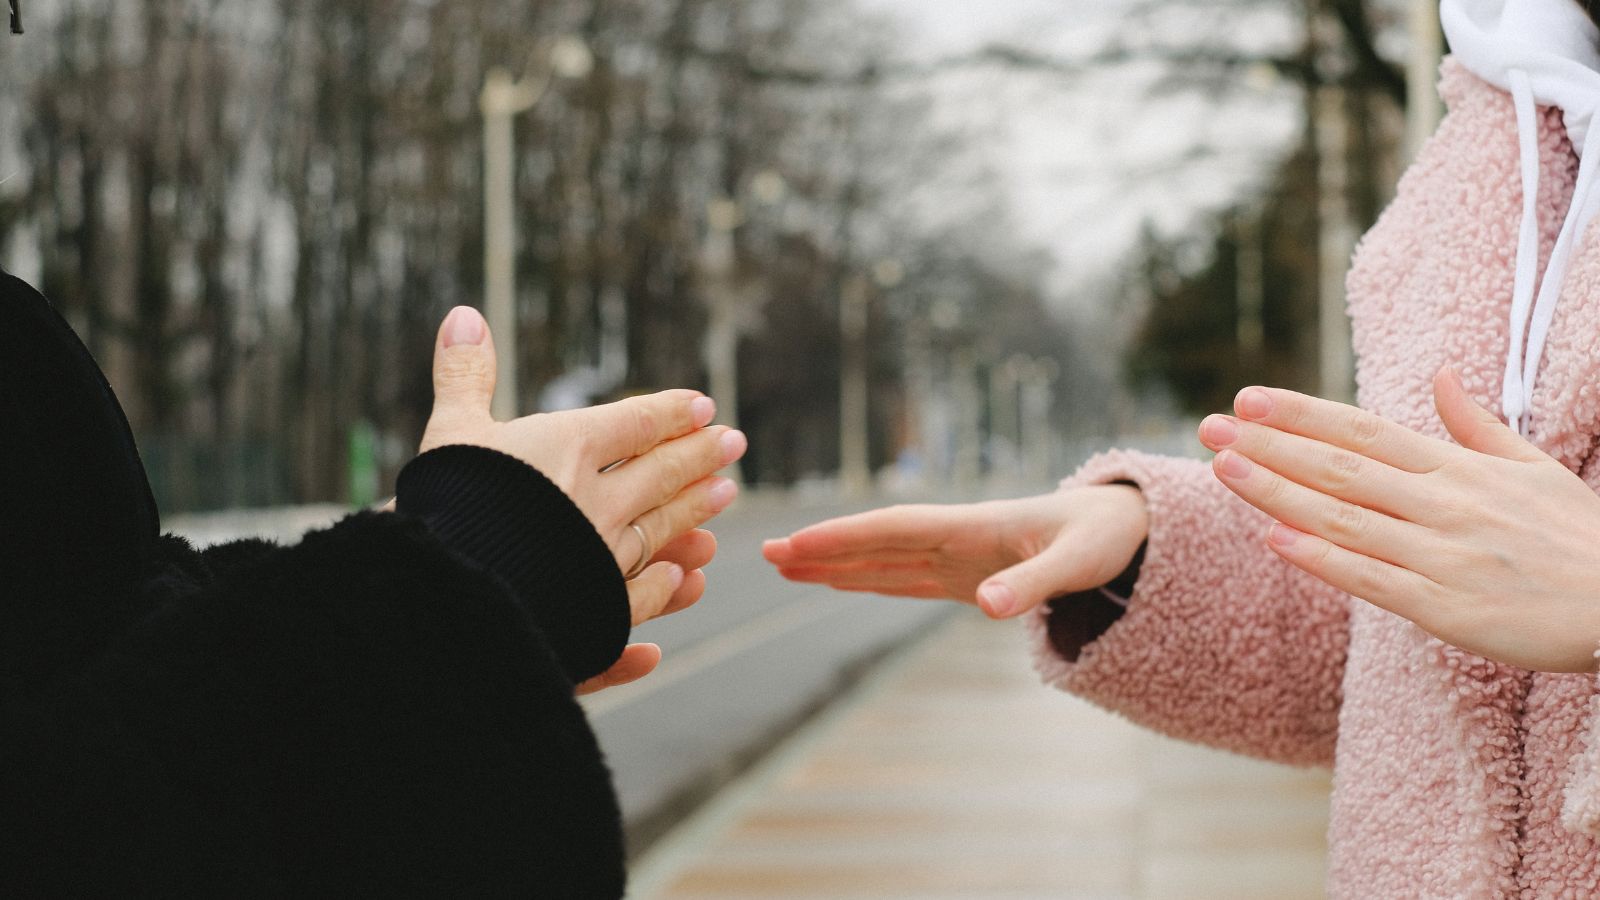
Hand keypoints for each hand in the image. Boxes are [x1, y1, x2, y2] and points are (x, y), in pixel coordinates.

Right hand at [421, 306, 747, 688]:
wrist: (445, 594)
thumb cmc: (441, 505)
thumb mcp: (449, 431)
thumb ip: (465, 374)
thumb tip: (465, 315)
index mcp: (569, 448)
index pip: (636, 423)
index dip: (670, 413)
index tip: (702, 406)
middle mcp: (597, 499)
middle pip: (661, 472)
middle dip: (699, 454)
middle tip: (734, 443)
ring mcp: (603, 556)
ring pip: (663, 526)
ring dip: (696, 507)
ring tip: (727, 492)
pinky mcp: (596, 608)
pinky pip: (641, 593)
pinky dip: (666, 583)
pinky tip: (684, 578)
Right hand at [763, 486, 1147, 618]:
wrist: (1125, 526)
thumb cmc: (1103, 538)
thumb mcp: (1076, 563)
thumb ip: (1031, 584)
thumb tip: (986, 606)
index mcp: (971, 527)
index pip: (893, 530)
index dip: (843, 538)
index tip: (796, 543)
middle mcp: (954, 538)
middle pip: (875, 542)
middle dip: (821, 547)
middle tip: (763, 552)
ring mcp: (956, 556)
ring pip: (882, 558)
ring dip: (834, 561)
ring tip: (783, 564)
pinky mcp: (966, 574)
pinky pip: (904, 576)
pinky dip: (867, 577)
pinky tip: (838, 579)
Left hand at [1199, 367, 1599, 672]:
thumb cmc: (1580, 538)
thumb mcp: (1533, 467)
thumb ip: (1475, 424)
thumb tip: (1440, 374)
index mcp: (1459, 469)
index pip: (1364, 432)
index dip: (1303, 414)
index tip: (1249, 399)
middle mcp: (1444, 505)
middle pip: (1340, 468)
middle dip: (1270, 445)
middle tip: (1209, 427)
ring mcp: (1443, 556)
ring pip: (1345, 518)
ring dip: (1278, 493)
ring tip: (1225, 468)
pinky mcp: (1447, 610)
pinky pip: (1373, 580)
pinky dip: (1323, 559)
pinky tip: (1276, 540)